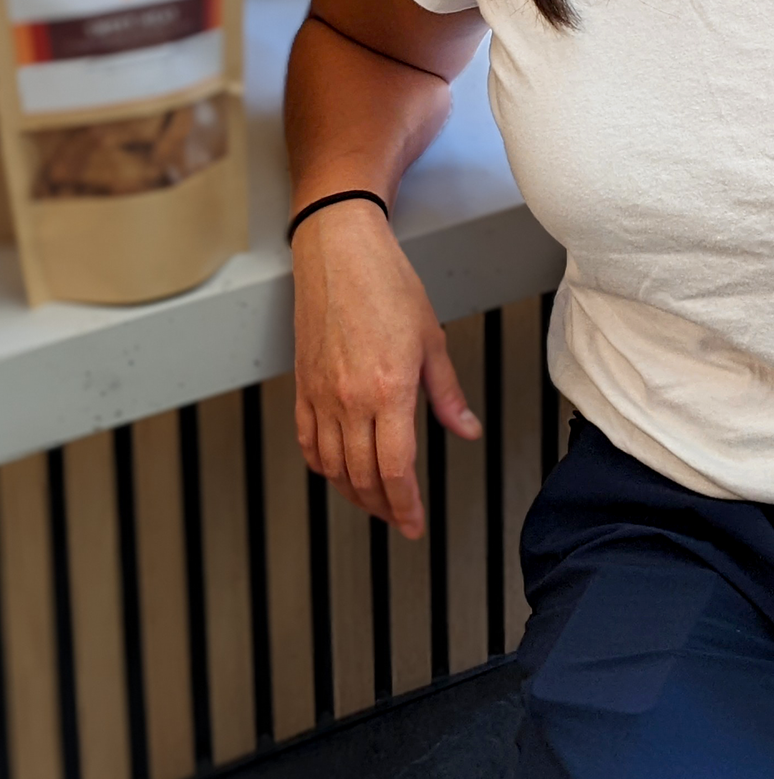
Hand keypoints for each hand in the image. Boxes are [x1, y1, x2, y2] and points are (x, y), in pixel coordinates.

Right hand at [292, 199, 481, 539]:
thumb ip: (447, 394)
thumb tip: (466, 430)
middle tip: (400, 519)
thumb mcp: (432, 340)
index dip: (406, 505)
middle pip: (362, 476)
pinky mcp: (302, 386)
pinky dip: (322, 466)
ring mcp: (321, 395)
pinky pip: (308, 442)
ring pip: (332, 467)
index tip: (415, 525)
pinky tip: (337, 471)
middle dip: (383, 507)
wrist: (340, 253)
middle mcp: (350, 400)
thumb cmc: (388, 286)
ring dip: (353, 493)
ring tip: (374, 502)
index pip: (396, 469)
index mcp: (389, 390)